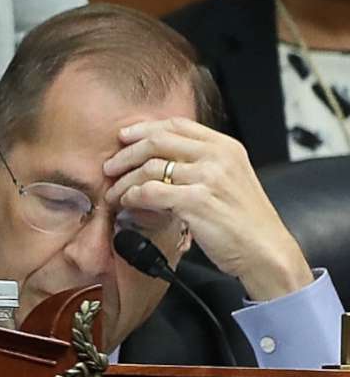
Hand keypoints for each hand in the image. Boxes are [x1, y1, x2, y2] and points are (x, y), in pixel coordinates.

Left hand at [103, 118, 313, 301]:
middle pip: (157, 141)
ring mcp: (208, 178)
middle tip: (109, 167)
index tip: (124, 137)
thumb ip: (202, 163)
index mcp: (226, 147)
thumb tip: (160, 158)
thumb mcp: (231, 179)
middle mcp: (218, 157)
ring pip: (149, 168)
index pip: (177, 125)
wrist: (267, 251)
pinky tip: (128, 204)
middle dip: (126, 153)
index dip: (144, 129)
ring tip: (115, 193)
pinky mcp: (197, 201)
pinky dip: (132, 197)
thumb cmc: (245, 221)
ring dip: (124, 181)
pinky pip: (150, 192)